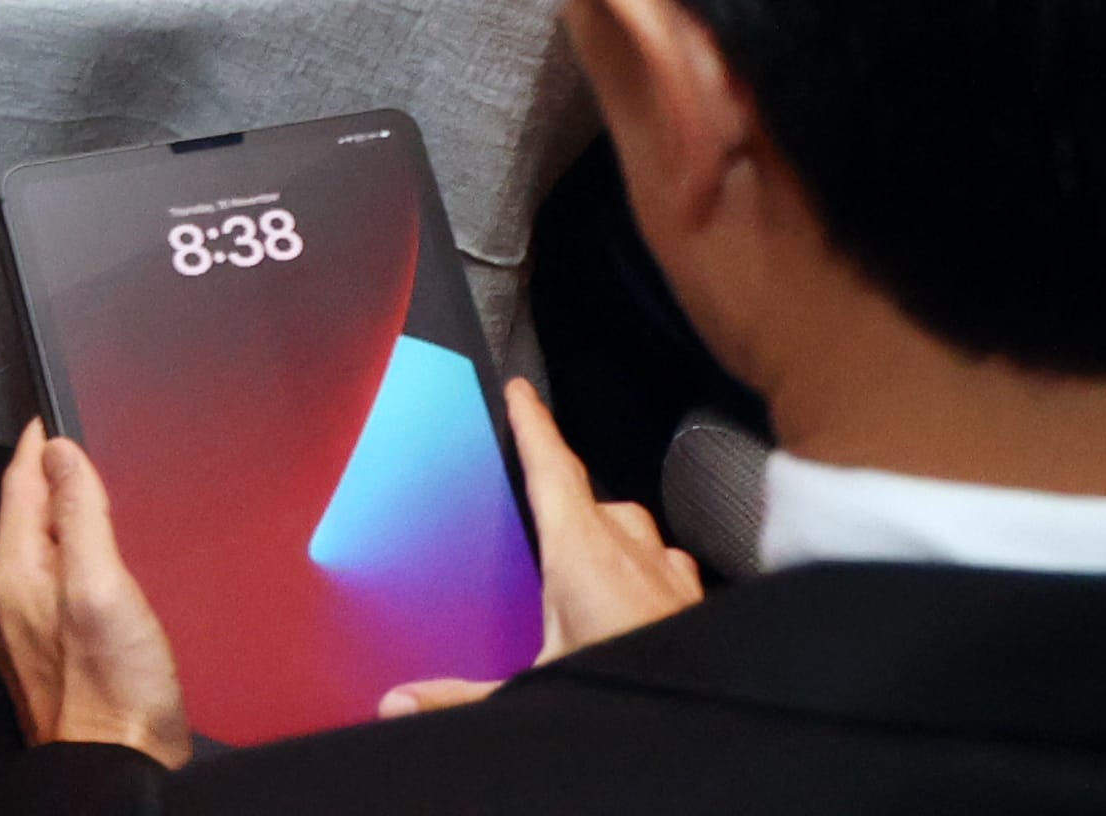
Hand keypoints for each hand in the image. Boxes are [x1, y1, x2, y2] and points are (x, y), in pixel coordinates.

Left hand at [0, 424, 195, 763]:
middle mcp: (11, 600)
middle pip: (25, 519)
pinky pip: (52, 593)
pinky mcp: (51, 660)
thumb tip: (58, 452)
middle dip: (49, 481)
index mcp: (17, 571)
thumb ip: (78, 515)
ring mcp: (26, 634)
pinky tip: (95, 573)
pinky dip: (70, 567)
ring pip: (38, 557)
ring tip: (86, 498)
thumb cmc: (112, 690)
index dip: (38, 446)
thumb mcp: (100, 585)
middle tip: (74, 447)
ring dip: (59, 524)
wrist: (112, 773)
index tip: (51, 415)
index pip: (17, 485)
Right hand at [376, 381, 700, 714]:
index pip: (551, 467)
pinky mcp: (694, 599)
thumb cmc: (627, 686)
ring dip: (608, 536)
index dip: (532, 425)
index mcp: (580, 550)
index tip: (520, 392)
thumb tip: (399, 703)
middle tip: (538, 513)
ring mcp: (668, 571)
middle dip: (563, 501)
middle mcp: (628, 548)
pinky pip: (665, 563)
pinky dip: (646, 569)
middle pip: (590, 500)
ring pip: (632, 529)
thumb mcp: (532, 690)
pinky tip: (638, 596)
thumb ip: (462, 695)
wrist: (705, 712)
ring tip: (583, 563)